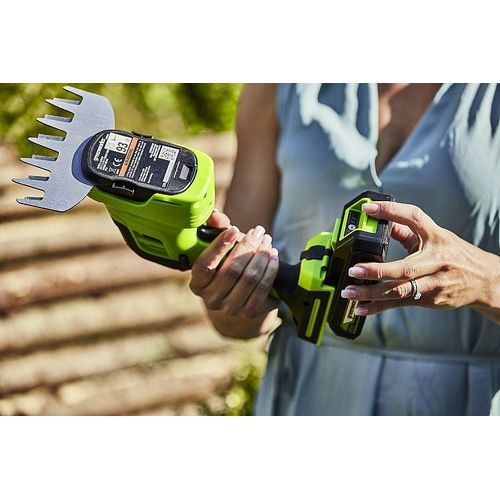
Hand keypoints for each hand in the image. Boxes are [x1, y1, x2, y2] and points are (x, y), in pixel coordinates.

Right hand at [189, 210, 279, 318]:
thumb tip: (214, 214)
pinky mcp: (249, 312)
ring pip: (250, 278)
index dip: (219, 246)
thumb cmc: (227, 264)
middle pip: (232, 269)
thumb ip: (216, 230)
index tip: (234, 230)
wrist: (241, 293)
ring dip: (262, 256)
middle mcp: (210, 300)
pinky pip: (263, 287)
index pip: (205, 265)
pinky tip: (273, 256)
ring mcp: (230, 309)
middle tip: (259, 232)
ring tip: (267, 241)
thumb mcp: (220, 248)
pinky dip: (271, 269)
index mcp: (197, 283)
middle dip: (248, 246)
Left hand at [340, 201, 497, 315]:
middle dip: (377, 271)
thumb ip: (407, 230)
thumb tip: (380, 219)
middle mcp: (436, 261)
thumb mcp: (435, 237)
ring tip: (349, 292)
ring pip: (400, 290)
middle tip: (354, 270)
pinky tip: (361, 309)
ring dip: (372, 293)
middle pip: (405, 268)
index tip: (368, 208)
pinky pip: (400, 304)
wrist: (484, 280)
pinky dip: (379, 307)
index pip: (414, 218)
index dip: (391, 211)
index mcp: (436, 237)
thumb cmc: (455, 255)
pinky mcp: (430, 300)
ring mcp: (434, 284)